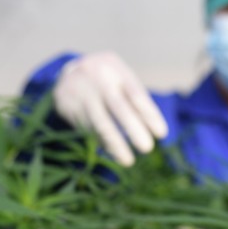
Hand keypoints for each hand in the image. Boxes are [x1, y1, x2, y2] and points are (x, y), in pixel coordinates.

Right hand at [52, 52, 168, 165]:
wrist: (66, 73)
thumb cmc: (105, 79)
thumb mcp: (119, 78)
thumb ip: (135, 97)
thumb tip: (156, 128)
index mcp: (115, 68)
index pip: (135, 94)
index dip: (149, 114)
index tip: (161, 133)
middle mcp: (97, 77)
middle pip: (118, 106)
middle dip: (134, 129)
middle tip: (148, 148)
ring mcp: (80, 91)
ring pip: (100, 122)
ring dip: (115, 144)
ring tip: (128, 161)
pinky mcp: (66, 105)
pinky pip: (87, 128)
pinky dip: (102, 142)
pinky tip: (112, 151)